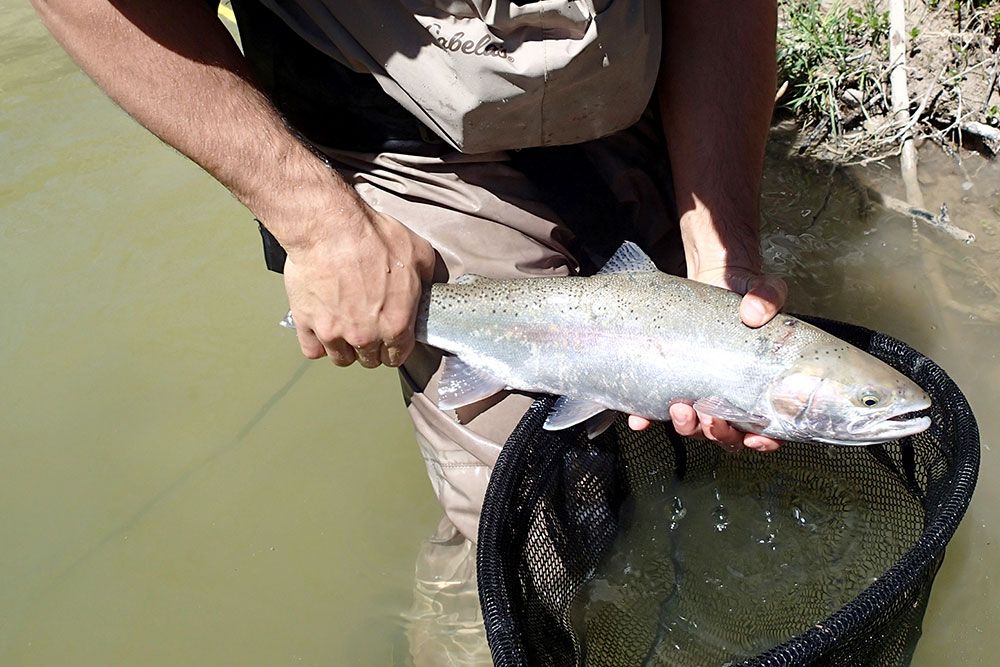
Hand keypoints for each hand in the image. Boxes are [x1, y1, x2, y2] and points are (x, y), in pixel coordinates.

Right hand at [282, 204, 434, 368]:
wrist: (330, 227)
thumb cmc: (373, 237)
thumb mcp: (419, 252)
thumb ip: (430, 276)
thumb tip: (434, 284)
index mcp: (396, 323)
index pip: (397, 356)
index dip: (395, 347)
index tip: (391, 340)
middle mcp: (365, 335)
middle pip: (369, 359)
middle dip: (371, 347)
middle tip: (368, 329)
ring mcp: (333, 333)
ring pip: (341, 358)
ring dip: (344, 347)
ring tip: (345, 328)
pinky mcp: (307, 323)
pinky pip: (312, 350)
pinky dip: (317, 342)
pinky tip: (322, 327)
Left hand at [628, 266, 786, 452]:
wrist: (717, 279)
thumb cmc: (748, 294)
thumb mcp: (764, 291)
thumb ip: (767, 297)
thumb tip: (753, 312)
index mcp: (759, 385)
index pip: (765, 426)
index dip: (763, 439)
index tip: (753, 436)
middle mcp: (729, 394)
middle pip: (725, 432)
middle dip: (717, 431)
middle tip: (710, 412)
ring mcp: (699, 390)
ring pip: (693, 426)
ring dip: (686, 426)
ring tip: (680, 408)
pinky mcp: (672, 381)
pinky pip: (656, 408)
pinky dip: (647, 418)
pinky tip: (639, 420)